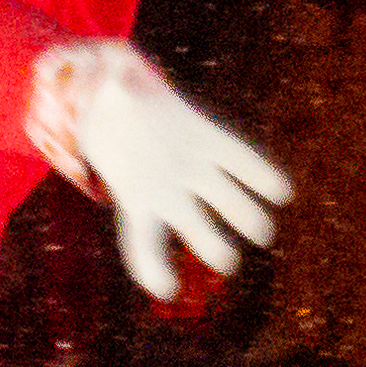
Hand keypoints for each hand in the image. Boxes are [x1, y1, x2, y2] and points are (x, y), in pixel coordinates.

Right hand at [23, 39, 290, 302]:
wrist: (105, 98)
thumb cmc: (87, 105)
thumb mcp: (85, 90)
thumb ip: (97, 83)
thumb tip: (113, 77)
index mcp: (133, 194)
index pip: (141, 240)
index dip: (151, 266)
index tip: (167, 289)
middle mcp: (168, 188)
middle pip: (194, 226)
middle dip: (212, 245)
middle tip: (227, 261)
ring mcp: (193, 168)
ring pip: (226, 202)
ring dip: (246, 216)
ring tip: (262, 230)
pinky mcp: (212, 141)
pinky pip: (241, 161)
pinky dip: (261, 176)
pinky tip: (280, 190)